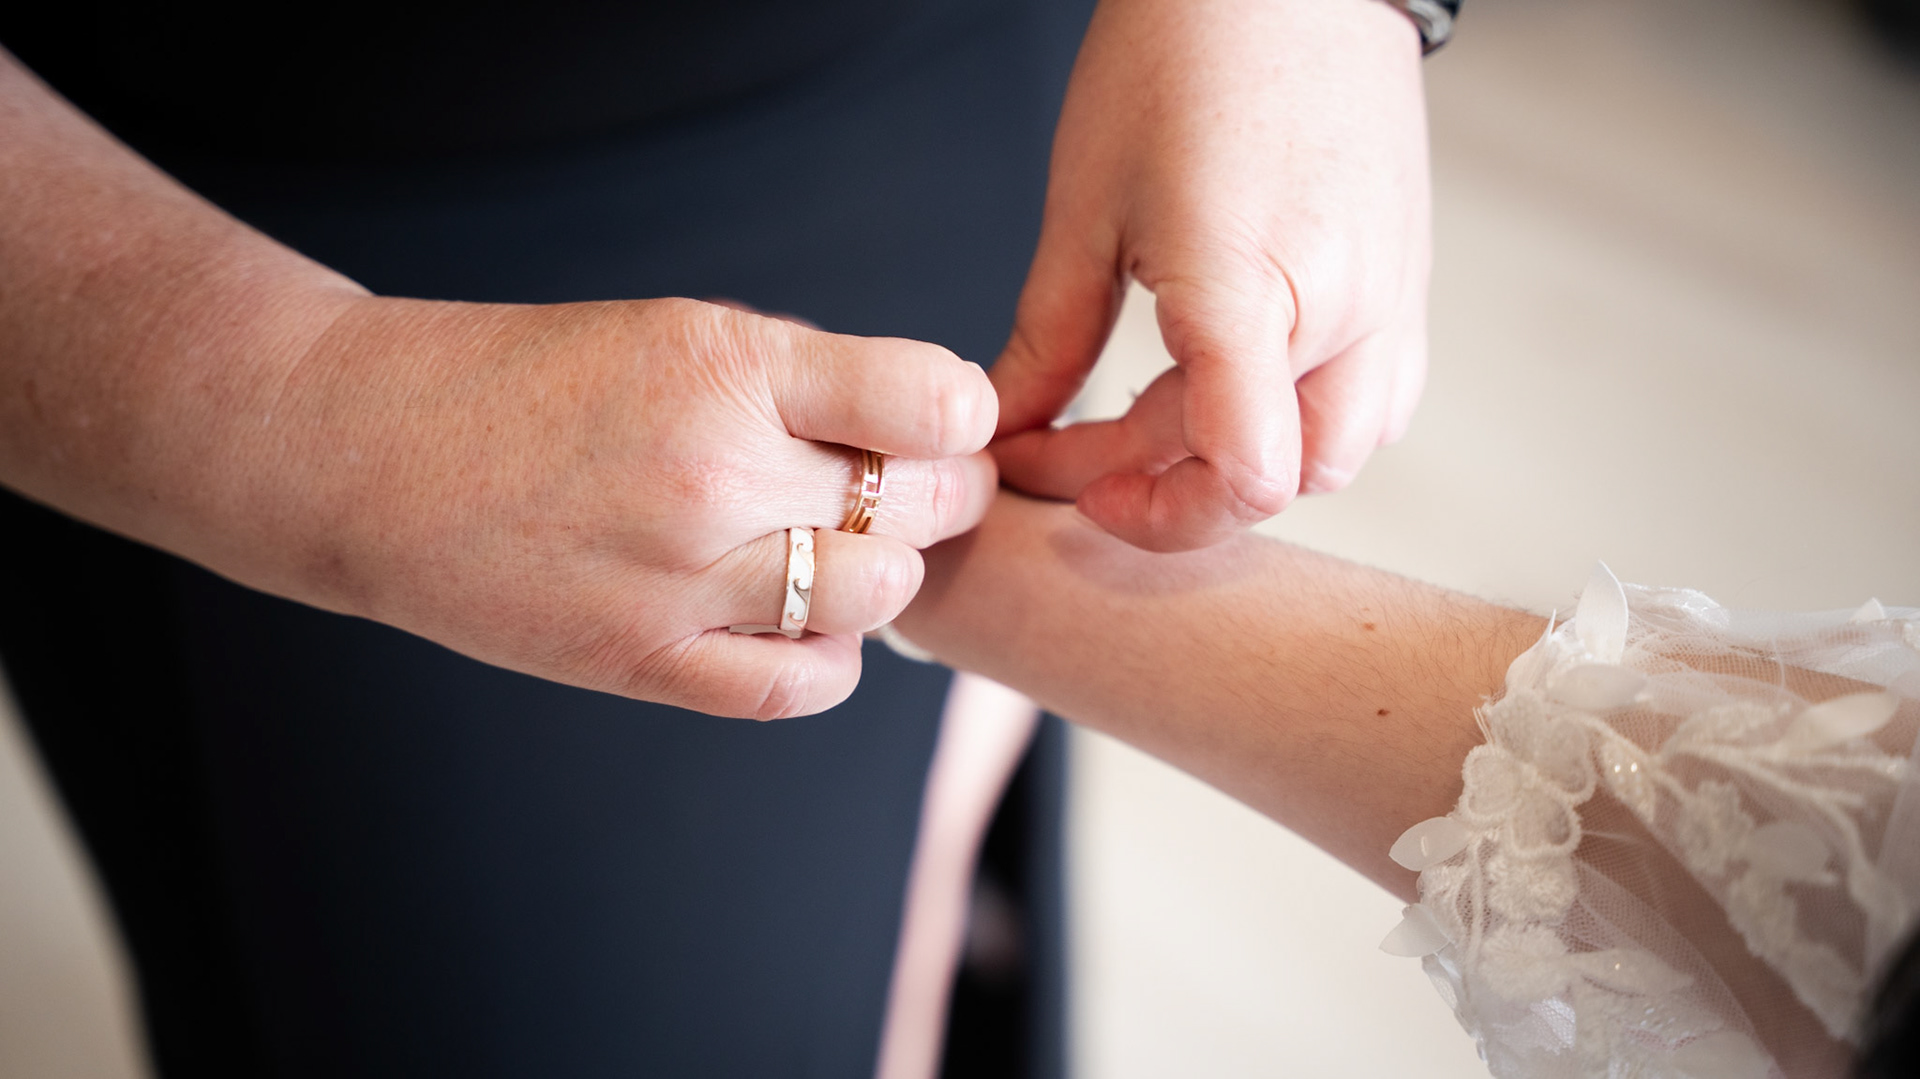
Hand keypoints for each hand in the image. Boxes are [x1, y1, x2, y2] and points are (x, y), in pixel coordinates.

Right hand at [225, 297, 996, 717]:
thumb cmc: (530, 380)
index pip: (930, 398)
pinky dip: (830, 654)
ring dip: (886, 574)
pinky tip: (798, 617)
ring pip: (880, 594)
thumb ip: (803, 378)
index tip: (941, 421)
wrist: (371, 452)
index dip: (959, 414)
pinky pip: (809, 682)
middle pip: (921, 504)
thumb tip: (933, 425)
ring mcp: (682, 578)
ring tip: (844, 550)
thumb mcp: (672, 333)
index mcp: (726, 366)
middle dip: (940, 492)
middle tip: (913, 486)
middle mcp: (715, 472)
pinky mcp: (647, 662)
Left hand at [990, 0, 1430, 550]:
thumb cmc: (1176, 61)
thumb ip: (1049, 341)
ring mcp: (1394, 296)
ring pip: (1339, 450)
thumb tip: (1005, 429)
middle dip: (1173, 491)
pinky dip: (1307, 421)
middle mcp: (1346, 307)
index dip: (1150, 513)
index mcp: (1254, 289)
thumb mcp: (1085, 208)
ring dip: (1246, 463)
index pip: (1245, 477)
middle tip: (1086, 456)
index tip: (1071, 482)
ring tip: (1160, 421)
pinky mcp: (1410, 280)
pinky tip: (1235, 386)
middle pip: (1280, 478)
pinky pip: (1378, 396)